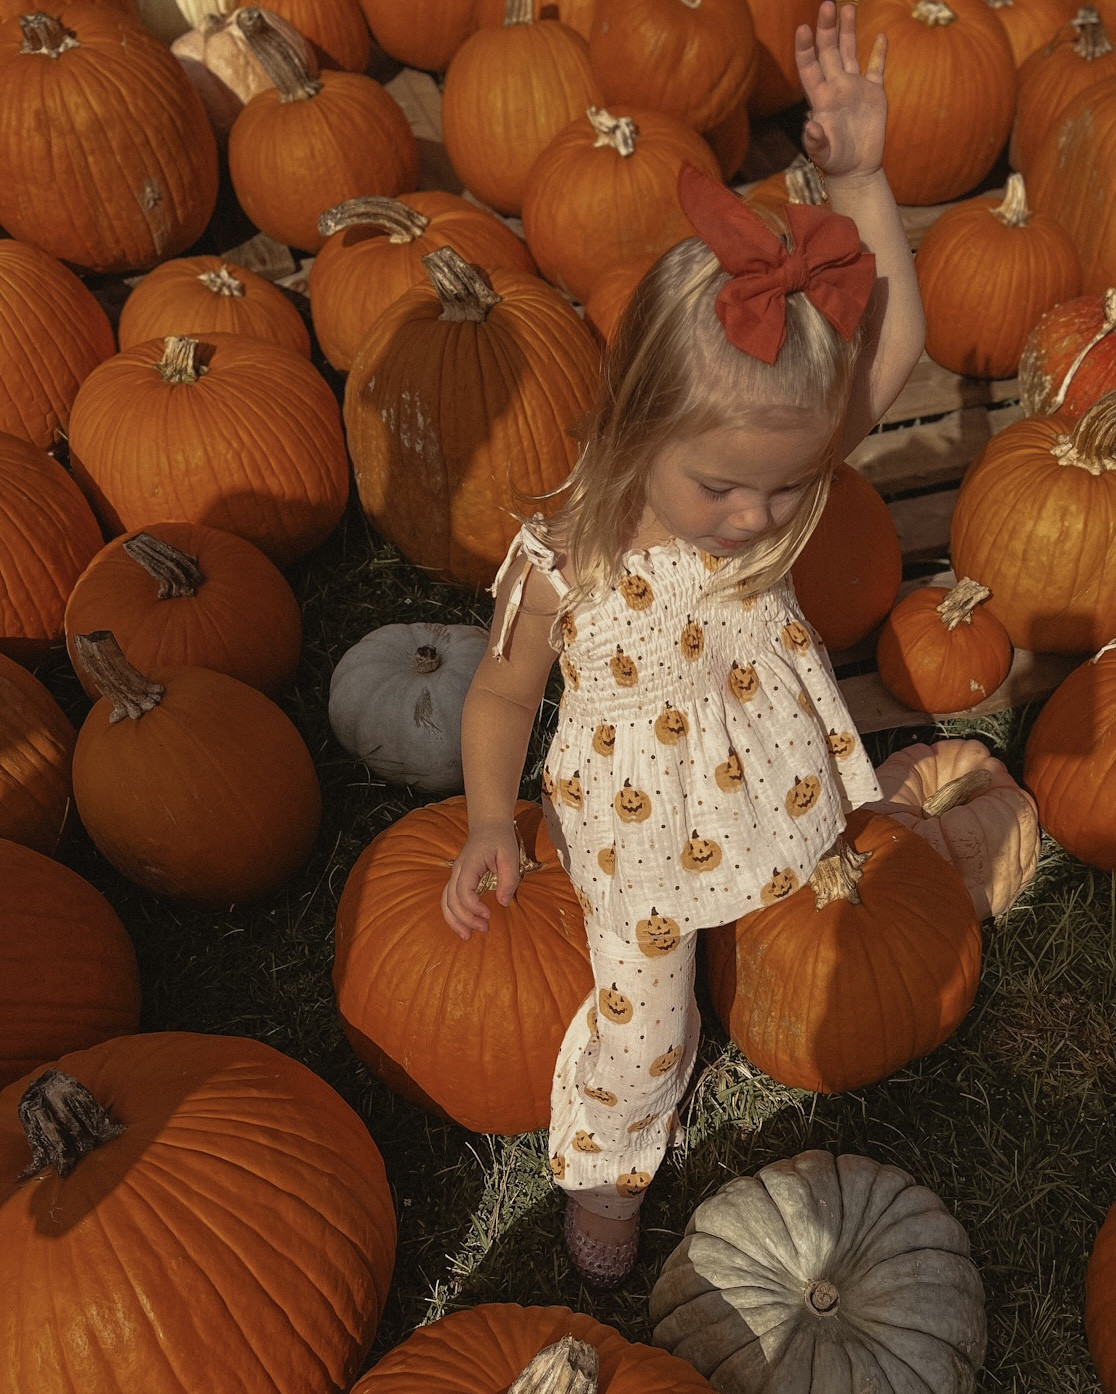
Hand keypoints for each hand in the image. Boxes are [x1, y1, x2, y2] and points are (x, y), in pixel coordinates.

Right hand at [440, 820, 522, 940]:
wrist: (489, 825)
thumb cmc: (500, 839)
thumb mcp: (510, 856)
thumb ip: (508, 879)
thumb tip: (502, 902)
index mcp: (469, 864)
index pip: (463, 890)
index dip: (473, 906)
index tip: (489, 914)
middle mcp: (458, 871)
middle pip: (451, 900)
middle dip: (465, 918)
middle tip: (484, 929)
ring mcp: (455, 875)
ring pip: (445, 901)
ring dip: (454, 920)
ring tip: (467, 936)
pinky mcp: (458, 879)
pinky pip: (448, 899)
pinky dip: (453, 914)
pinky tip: (463, 926)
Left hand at [795, 2, 886, 180]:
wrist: (856, 171)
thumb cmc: (835, 164)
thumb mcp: (824, 155)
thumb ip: (816, 141)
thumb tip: (811, 127)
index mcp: (821, 99)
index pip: (810, 67)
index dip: (805, 49)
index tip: (802, 28)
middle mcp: (836, 88)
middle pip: (830, 51)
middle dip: (827, 28)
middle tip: (827, 3)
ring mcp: (855, 89)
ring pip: (850, 52)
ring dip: (847, 30)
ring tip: (847, 7)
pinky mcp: (874, 95)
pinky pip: (876, 69)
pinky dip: (879, 53)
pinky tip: (880, 36)